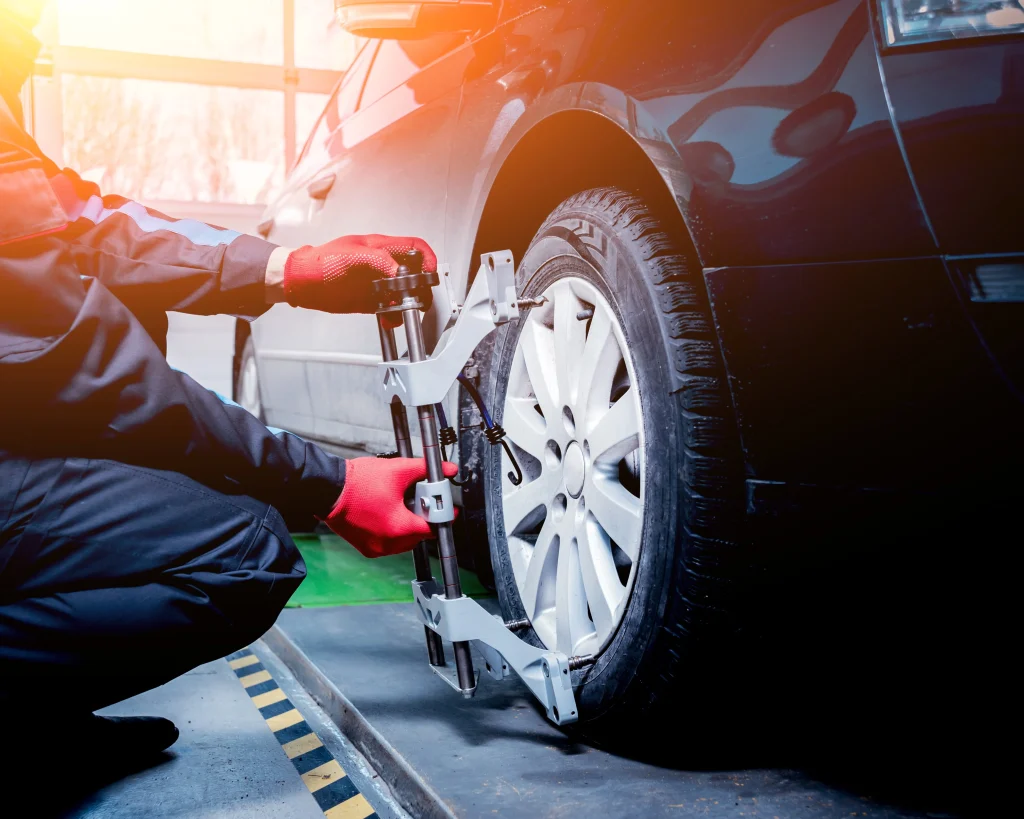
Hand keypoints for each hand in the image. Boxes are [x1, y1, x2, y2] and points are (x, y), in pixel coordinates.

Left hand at [282, 234, 436, 313]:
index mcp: (381, 248)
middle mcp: (383, 265)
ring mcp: (379, 283)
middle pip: (415, 273)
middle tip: (416, 298)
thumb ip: (378, 260)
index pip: (415, 247)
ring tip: (402, 311)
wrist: (303, 283)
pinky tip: (388, 319)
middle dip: (420, 287)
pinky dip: (393, 316)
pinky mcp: (372, 300)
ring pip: (405, 294)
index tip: (429, 275)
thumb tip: (399, 271)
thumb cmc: (321, 262)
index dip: (427, 259)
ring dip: (408, 304)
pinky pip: (391, 308)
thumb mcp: (352, 256)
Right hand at [322, 456, 457, 557]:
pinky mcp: (365, 548)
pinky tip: (387, 513)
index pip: (432, 528)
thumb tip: (449, 470)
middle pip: (418, 535)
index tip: (445, 508)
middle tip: (419, 500)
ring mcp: (375, 548)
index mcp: (399, 528)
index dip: (441, 516)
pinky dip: (392, 531)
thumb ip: (426, 470)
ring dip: (407, 526)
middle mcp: (388, 544)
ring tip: (400, 505)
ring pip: (404, 541)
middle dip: (422, 518)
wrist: (328, 489)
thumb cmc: (359, 482)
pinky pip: (388, 543)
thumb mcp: (398, 471)